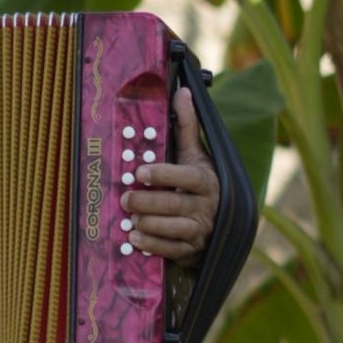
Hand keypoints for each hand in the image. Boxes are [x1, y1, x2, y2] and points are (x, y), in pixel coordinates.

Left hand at [119, 86, 218, 267]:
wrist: (217, 221)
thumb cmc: (197, 182)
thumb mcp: (195, 155)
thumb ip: (187, 127)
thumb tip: (183, 91)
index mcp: (206, 180)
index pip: (188, 178)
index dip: (164, 175)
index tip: (140, 172)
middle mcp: (207, 206)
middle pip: (176, 205)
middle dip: (148, 202)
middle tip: (125, 197)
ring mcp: (201, 229)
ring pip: (174, 229)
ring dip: (149, 224)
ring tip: (130, 218)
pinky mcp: (193, 250)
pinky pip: (172, 250)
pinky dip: (153, 244)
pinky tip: (135, 237)